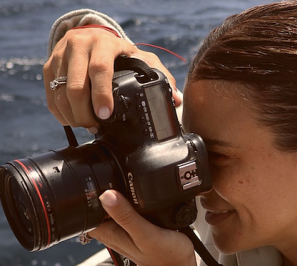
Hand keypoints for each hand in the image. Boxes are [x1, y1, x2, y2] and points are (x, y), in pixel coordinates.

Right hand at [43, 27, 180, 129]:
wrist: (92, 37)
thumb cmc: (121, 53)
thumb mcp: (142, 59)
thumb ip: (161, 76)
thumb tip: (177, 100)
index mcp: (104, 43)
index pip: (99, 70)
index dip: (102, 95)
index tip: (106, 116)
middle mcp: (79, 45)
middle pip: (75, 86)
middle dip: (85, 113)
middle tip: (95, 127)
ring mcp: (60, 55)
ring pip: (60, 93)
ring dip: (73, 116)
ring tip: (88, 126)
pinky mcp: (49, 66)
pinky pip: (51, 96)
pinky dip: (61, 113)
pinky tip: (74, 121)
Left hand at [89, 190, 201, 265]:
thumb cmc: (166, 256)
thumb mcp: (146, 234)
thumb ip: (126, 216)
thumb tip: (106, 195)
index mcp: (108, 232)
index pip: (86, 209)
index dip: (90, 193)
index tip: (104, 182)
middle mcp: (112, 230)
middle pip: (99, 204)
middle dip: (108, 189)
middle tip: (125, 185)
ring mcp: (124, 227)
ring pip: (115, 204)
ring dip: (123, 194)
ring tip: (137, 191)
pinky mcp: (136, 225)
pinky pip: (129, 208)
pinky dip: (135, 201)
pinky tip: (145, 199)